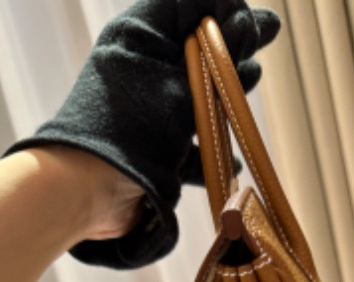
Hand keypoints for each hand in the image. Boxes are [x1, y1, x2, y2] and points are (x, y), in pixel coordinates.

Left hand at [5, 0, 281, 269]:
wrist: (88, 191)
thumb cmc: (131, 129)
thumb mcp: (181, 85)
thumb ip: (219, 57)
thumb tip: (250, 21)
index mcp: (140, 37)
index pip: (188, 7)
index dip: (226, 10)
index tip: (256, 23)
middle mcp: (142, 69)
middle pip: (196, 53)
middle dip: (231, 53)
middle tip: (265, 44)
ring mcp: (147, 112)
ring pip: (195, 100)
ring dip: (224, 103)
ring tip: (245, 99)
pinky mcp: (152, 151)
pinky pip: (187, 145)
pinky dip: (209, 151)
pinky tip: (230, 161)